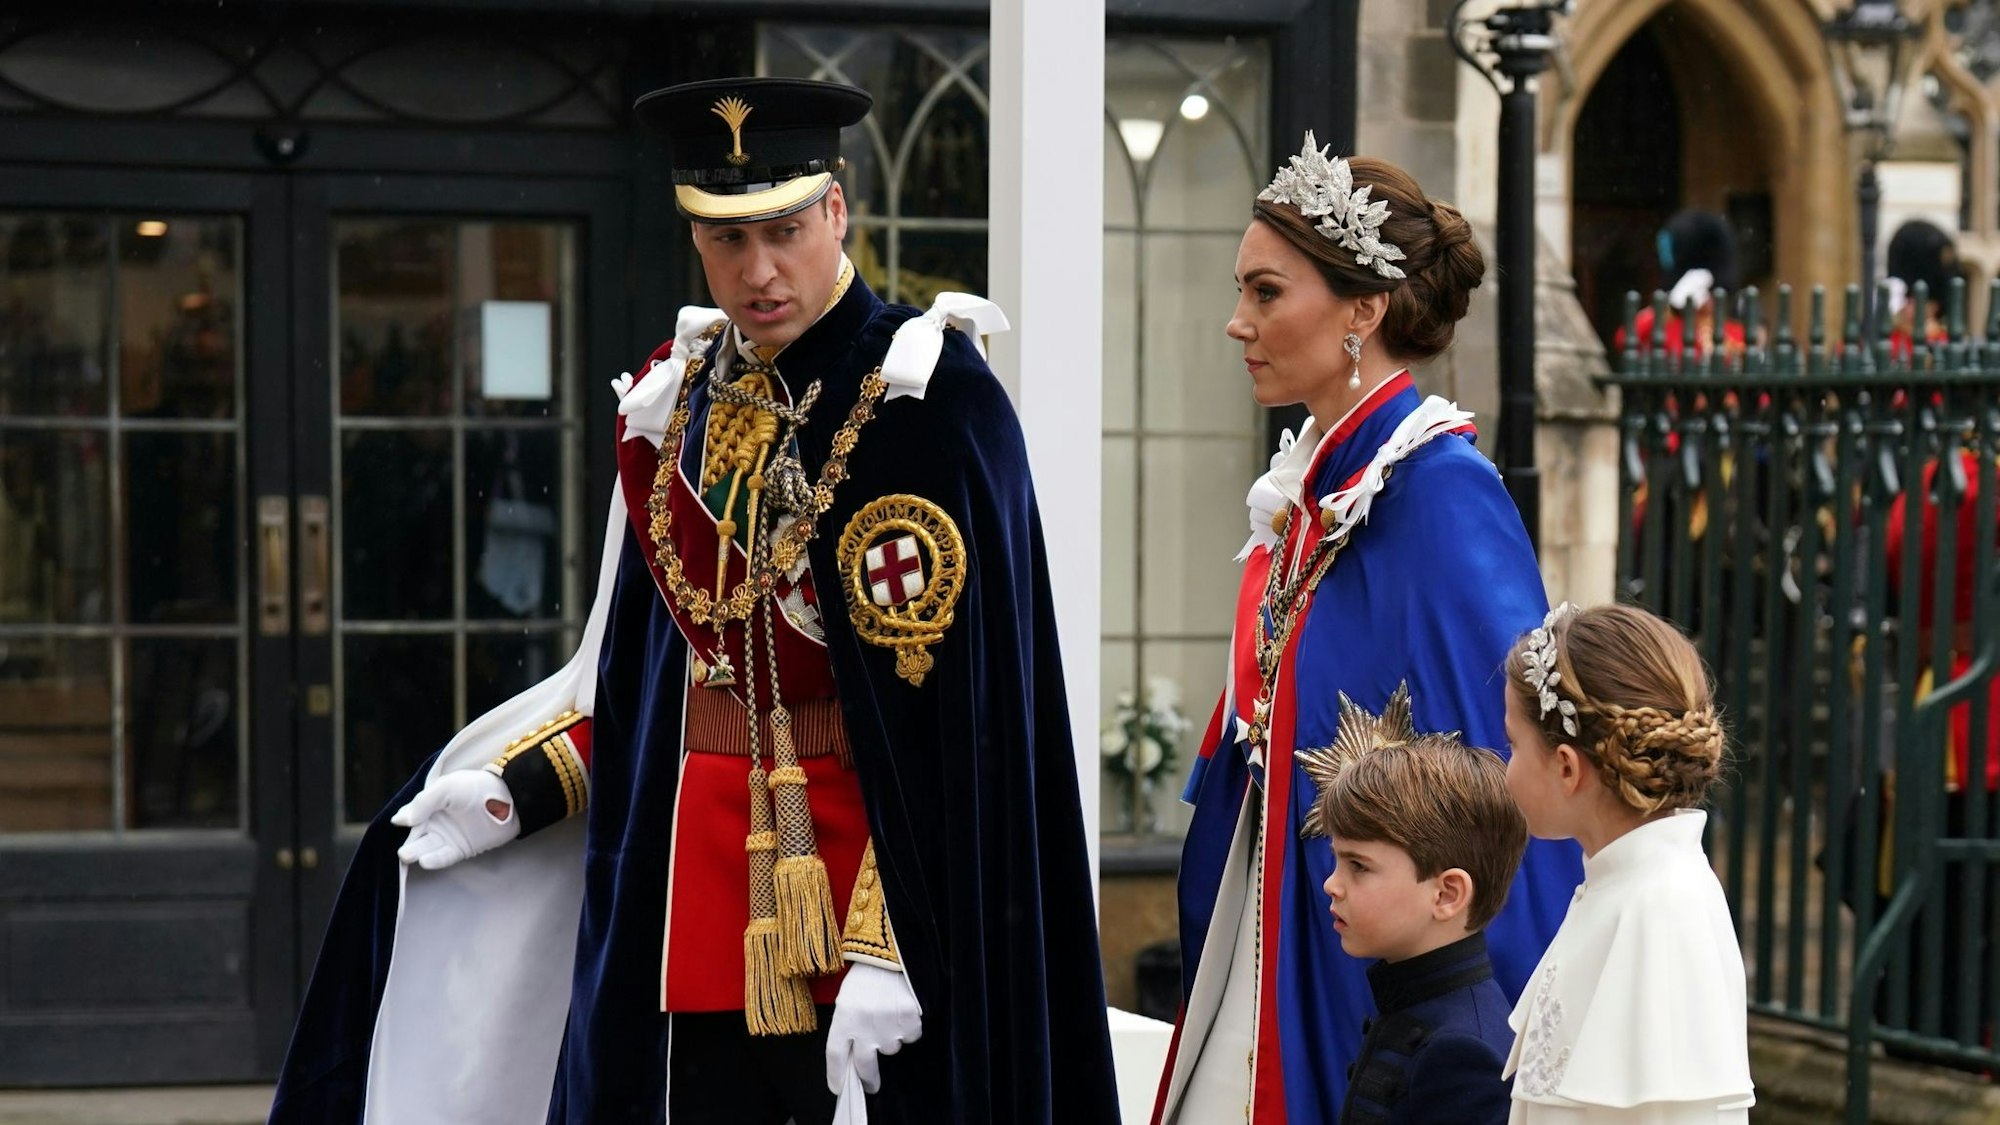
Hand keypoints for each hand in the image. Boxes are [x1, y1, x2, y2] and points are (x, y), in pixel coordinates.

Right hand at [391, 770, 518, 869]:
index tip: (397, 823)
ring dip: (417, 852)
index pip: (412, 814)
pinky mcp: (460, 849)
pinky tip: (425, 861)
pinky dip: (435, 859)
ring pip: (427, 847)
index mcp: (431, 804)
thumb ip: (424, 802)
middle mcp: (436, 821)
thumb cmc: (476, 787)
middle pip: (417, 835)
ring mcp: (448, 837)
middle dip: (409, 843)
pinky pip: (444, 856)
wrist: (509, 799)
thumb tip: (400, 820)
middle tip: (402, 852)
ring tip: (407, 855)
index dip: (404, 818)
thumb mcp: (447, 788)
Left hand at [824, 963, 922, 1095]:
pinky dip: (907, 1029)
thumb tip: (851, 1056)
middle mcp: (864, 1026)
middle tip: (871, 1085)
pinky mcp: (908, 1022)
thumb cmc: (867, 976)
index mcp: (843, 1018)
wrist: (892, 953)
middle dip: (868, 1079)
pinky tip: (902, 1011)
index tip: (839, 1088)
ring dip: (890, 1040)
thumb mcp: (847, 1000)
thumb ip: (847, 1028)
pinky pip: (910, 1037)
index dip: (836, 1075)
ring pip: (890, 1049)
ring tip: (888, 1016)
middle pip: (864, 1065)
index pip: (836, 1056)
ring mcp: (888, 1026)